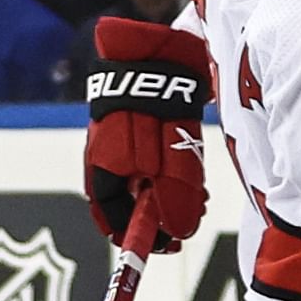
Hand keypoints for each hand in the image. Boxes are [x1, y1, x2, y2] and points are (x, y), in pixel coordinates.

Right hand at [83, 17, 209, 253]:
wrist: (157, 55)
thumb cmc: (157, 110)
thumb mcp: (169, 162)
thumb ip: (172, 199)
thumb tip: (176, 232)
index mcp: (102, 173)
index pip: (112, 219)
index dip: (138, 236)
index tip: (166, 245)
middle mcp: (106, 161)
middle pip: (128, 203)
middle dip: (158, 217)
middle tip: (189, 220)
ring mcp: (120, 143)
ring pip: (143, 183)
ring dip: (168, 195)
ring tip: (198, 196)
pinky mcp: (137, 126)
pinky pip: (151, 160)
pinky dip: (170, 171)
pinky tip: (191, 165)